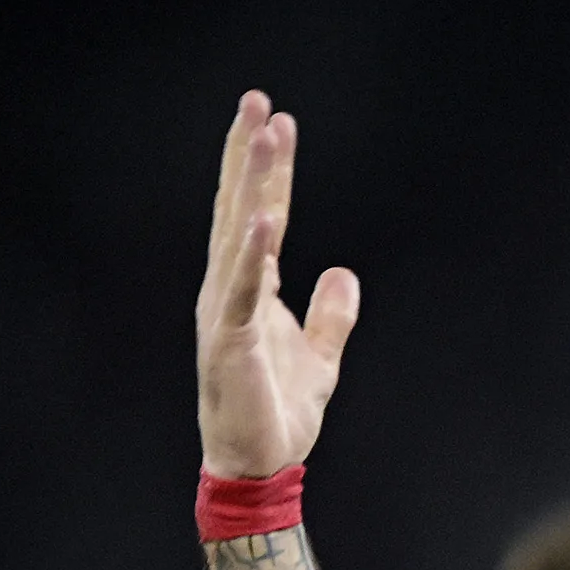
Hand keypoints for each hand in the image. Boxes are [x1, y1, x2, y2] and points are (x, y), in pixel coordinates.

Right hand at [195, 91, 359, 478]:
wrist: (259, 468)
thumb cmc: (279, 415)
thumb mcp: (321, 357)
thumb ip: (331, 315)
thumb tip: (344, 273)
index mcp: (251, 290)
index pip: (263, 217)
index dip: (272, 172)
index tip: (277, 122)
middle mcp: (230, 290)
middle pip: (241, 209)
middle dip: (250, 155)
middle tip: (258, 101)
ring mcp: (225, 311)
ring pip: (239, 234)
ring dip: (253, 183)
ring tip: (263, 135)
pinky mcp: (229, 340)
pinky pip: (243, 288)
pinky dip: (255, 253)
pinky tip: (265, 217)